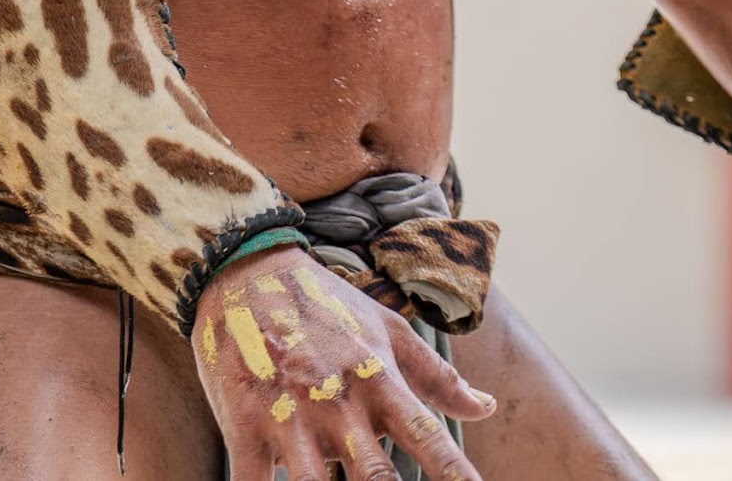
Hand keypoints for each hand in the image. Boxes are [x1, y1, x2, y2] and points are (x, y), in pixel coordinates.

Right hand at [190, 245, 494, 480]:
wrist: (246, 271)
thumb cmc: (326, 306)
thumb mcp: (387, 330)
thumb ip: (436, 376)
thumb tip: (487, 408)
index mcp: (380, 382)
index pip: (427, 437)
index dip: (454, 474)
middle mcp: (340, 404)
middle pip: (376, 477)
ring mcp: (290, 417)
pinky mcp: (243, 425)